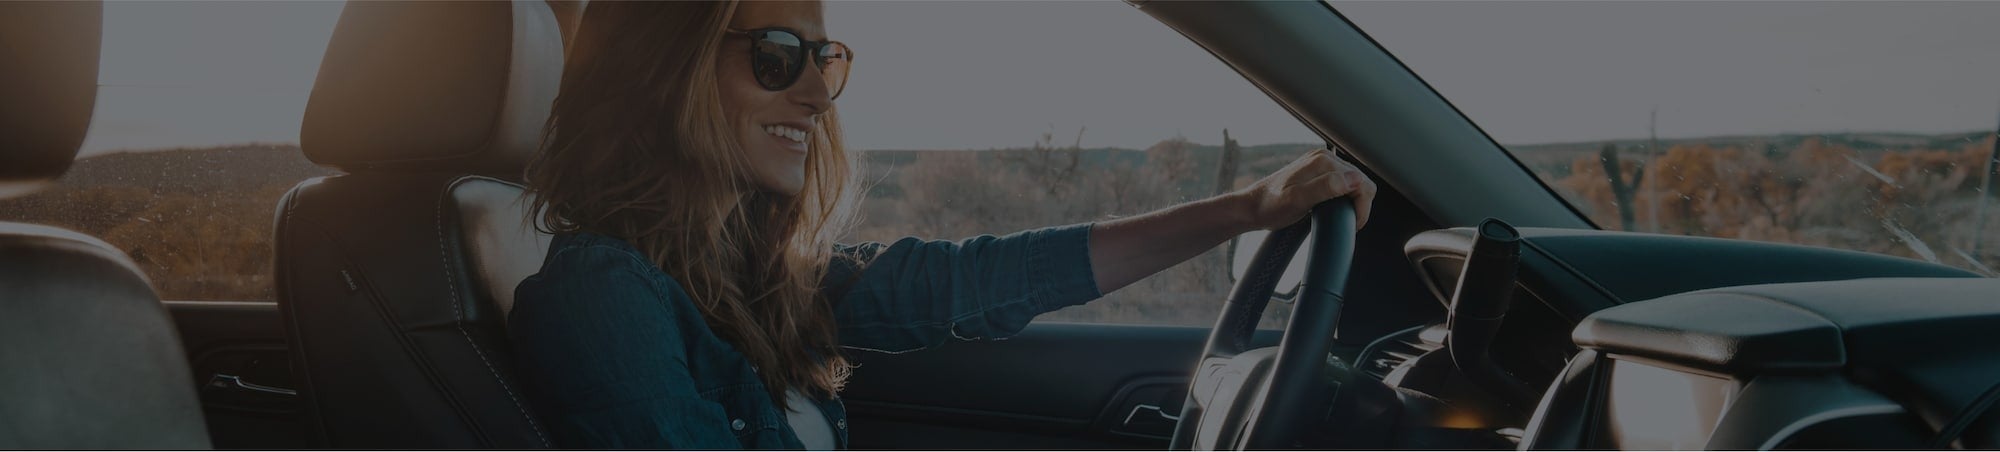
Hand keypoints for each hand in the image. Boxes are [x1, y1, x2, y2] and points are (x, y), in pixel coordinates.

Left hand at [1231, 148, 1376, 230]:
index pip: (1362, 182)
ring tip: (1338, 216)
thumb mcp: (1297, 200)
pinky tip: (1332, 208)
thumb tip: (1353, 180)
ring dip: (1352, 201)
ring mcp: (1320, 163)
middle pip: (1361, 181)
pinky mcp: (1317, 171)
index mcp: (1323, 162)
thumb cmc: (1270, 206)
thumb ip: (1325, 188)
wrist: (1251, 208)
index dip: (1361, 207)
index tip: (1351, 223)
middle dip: (1359, 204)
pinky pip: (1343, 183)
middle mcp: (1324, 158)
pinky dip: (1344, 197)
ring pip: (1354, 182)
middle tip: (1345, 222)